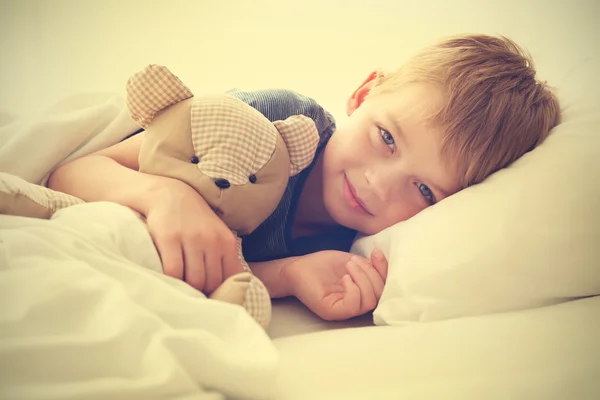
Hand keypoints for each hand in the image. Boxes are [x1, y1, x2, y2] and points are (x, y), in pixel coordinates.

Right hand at [144, 179, 243, 293]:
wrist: (169, 195)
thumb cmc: (194, 221)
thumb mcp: (216, 236)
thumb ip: (224, 259)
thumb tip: (232, 290)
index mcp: (226, 242)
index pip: (230, 278)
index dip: (221, 292)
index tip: (210, 296)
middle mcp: (211, 241)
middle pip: (211, 282)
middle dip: (202, 291)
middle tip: (192, 293)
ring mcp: (191, 239)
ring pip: (194, 279)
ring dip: (186, 287)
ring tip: (180, 286)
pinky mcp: (169, 239)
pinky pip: (173, 271)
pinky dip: (171, 280)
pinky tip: (168, 278)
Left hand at [283, 249, 387, 320]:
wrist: (297, 267)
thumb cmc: (322, 265)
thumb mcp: (351, 261)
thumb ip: (368, 266)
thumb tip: (383, 264)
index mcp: (361, 293)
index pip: (383, 288)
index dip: (383, 270)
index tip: (376, 253)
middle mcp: (354, 305)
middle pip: (379, 296)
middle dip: (371, 274)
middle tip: (354, 261)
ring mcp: (343, 311)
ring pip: (369, 301)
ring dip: (363, 279)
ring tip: (349, 265)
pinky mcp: (332, 312)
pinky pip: (353, 306)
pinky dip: (353, 289)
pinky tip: (345, 277)